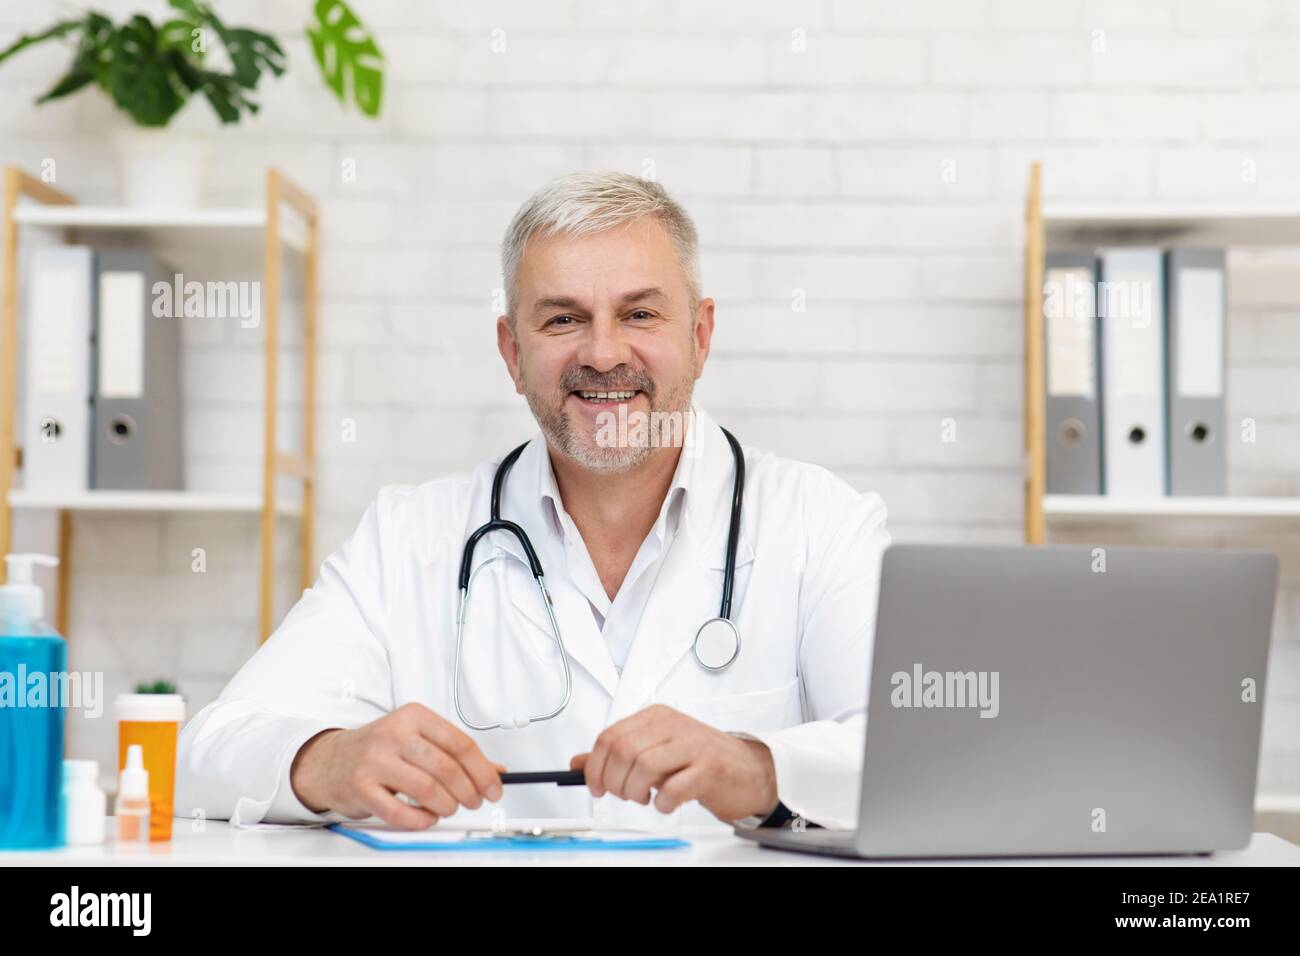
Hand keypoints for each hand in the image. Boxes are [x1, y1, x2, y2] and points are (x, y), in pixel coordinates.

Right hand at [290, 703, 505, 828]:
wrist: (329, 760)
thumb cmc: (380, 749)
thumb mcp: (417, 739)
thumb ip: (453, 752)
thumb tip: (495, 771)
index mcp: (414, 716)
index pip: (460, 743)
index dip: (483, 770)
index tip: (494, 787)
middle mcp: (394, 734)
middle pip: (446, 768)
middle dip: (468, 792)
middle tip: (473, 802)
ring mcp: (375, 760)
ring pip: (426, 790)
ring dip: (446, 806)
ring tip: (448, 809)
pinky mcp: (360, 787)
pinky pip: (399, 812)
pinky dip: (420, 820)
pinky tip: (426, 818)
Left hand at [569, 704, 777, 822]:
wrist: (748, 770)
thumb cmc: (699, 760)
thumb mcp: (654, 750)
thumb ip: (617, 755)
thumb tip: (577, 763)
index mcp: (655, 716)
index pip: (610, 737)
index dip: (595, 766)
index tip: (596, 786)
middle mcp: (672, 725)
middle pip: (623, 752)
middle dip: (615, 782)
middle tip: (624, 795)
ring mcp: (692, 745)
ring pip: (644, 767)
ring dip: (635, 792)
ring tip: (645, 798)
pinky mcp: (709, 769)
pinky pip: (674, 787)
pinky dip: (663, 802)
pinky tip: (666, 803)